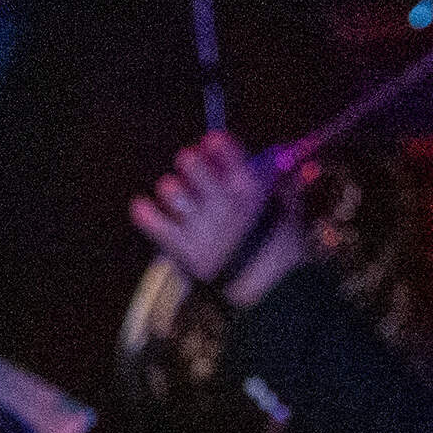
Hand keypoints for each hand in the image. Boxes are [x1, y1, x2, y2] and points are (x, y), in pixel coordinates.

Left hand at [128, 133, 307, 309]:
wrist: (272, 292)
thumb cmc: (283, 251)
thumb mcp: (290, 212)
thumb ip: (284, 187)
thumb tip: (286, 168)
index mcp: (250, 188)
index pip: (228, 153)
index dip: (218, 144)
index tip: (213, 140)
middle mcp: (221, 201)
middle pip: (193, 164)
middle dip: (191, 162)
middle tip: (190, 162)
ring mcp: (201, 224)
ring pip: (172, 191)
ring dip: (172, 188)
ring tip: (173, 189)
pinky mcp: (184, 248)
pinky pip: (156, 226)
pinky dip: (146, 215)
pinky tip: (141, 207)